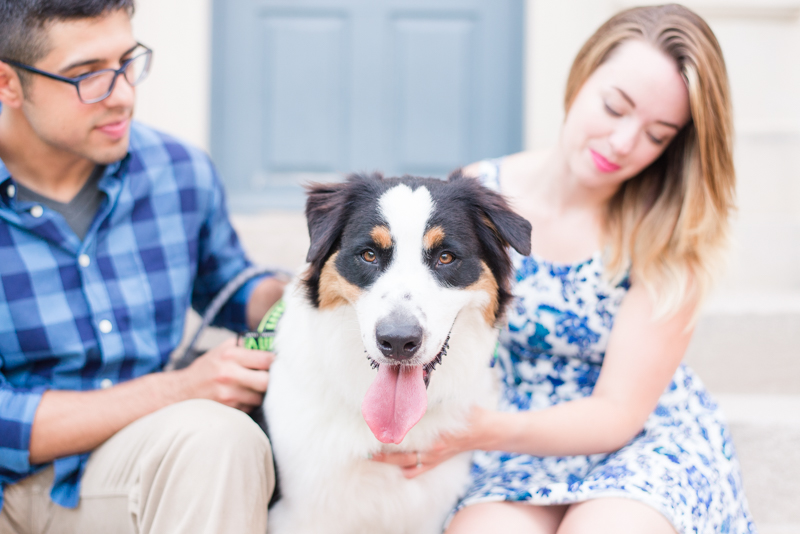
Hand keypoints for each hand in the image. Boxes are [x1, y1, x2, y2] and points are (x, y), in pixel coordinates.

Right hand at [177, 338, 273, 411]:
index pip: (265, 359)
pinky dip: (250, 403)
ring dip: (261, 393)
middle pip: (266, 381)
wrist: (182, 390)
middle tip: (271, 378)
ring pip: (260, 397)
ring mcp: (228, 394)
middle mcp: (229, 375)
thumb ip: (246, 346)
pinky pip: (250, 407)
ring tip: (254, 387)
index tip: (276, 363)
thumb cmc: (207, 368)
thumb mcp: (223, 349)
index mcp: (230, 356)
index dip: (275, 362)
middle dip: (272, 380)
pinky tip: (242, 397)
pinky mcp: (227, 409)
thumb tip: (271, 345)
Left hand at [371, 407, 492, 478]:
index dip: (392, 434)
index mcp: (435, 436)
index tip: (378, 429)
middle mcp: (433, 450)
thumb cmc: (470, 414)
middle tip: (367, 452)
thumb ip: (437, 395)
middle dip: (383, 455)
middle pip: (402, 457)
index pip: (408, 437)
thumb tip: (423, 378)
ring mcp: (435, 458)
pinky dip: (406, 469)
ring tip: (374, 457)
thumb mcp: (454, 401)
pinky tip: (395, 467)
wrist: (485, 431)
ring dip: (391, 462)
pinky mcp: (437, 461)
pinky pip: (418, 470)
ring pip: (407, 465)